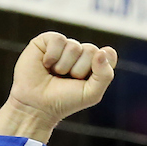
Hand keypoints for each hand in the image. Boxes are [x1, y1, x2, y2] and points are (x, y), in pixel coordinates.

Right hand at [0, 32, 116, 140]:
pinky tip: (45, 64)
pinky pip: (58, 40)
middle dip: (79, 70)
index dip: (101, 66)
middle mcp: (81, 53)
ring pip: (74, 46)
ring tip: (55, 74)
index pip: (109, 55)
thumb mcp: (91, 94)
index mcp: (94, 65)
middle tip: (67, 80)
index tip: (88, 80)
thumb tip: (103, 51)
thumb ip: (105, 75)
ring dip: (64, 66)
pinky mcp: (47, 40)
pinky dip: (52, 56)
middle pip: (92, 50)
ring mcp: (65, 46)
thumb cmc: (65, 101)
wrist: (37, 105)